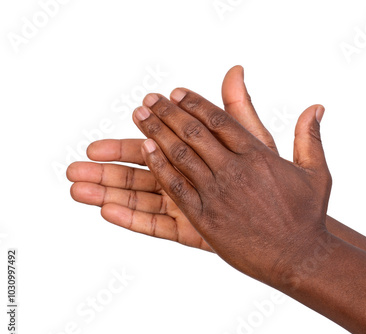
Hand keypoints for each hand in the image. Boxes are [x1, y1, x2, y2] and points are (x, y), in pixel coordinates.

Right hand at [67, 66, 276, 251]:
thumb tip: (235, 70)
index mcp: (200, 156)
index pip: (165, 139)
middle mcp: (190, 178)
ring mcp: (187, 205)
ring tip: (75, 187)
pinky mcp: (190, 230)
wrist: (289, 226)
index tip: (123, 120)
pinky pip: (157, 225)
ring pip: (143, 197)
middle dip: (112, 163)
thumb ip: (240, 112)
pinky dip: (132, 218)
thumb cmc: (274, 181)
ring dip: (109, 191)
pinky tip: (105, 211)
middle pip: (144, 168)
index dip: (144, 130)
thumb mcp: (257, 143)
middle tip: (80, 160)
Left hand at [135, 88, 330, 284]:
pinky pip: (176, 188)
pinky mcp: (206, 218)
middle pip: (194, 133)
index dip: (195, 103)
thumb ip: (308, 137)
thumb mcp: (315, 172)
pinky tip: (146, 151)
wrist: (298, 257)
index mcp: (258, 155)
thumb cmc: (309, 216)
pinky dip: (160, 167)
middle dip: (168, 112)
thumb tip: (316, 106)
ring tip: (139, 116)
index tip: (176, 92)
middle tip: (149, 99)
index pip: (220, 120)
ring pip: (180, 156)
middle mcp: (234, 170)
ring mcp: (218, 194)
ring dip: (157, 133)